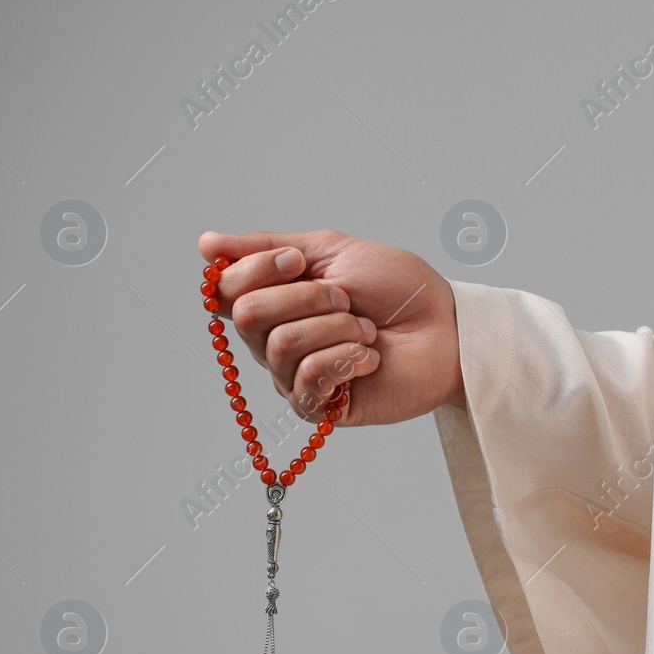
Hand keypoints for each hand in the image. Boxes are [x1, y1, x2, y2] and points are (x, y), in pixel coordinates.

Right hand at [199, 229, 464, 425]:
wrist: (449, 327)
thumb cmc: (400, 289)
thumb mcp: (333, 250)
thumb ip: (268, 247)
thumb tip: (205, 244)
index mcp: (275, 301)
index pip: (225, 290)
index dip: (258, 270)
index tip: (301, 261)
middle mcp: (276, 341)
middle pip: (247, 317)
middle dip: (306, 298)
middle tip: (348, 300)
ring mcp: (296, 376)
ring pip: (280, 345)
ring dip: (336, 328)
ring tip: (367, 331)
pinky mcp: (321, 408)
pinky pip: (305, 381)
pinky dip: (346, 359)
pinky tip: (372, 358)